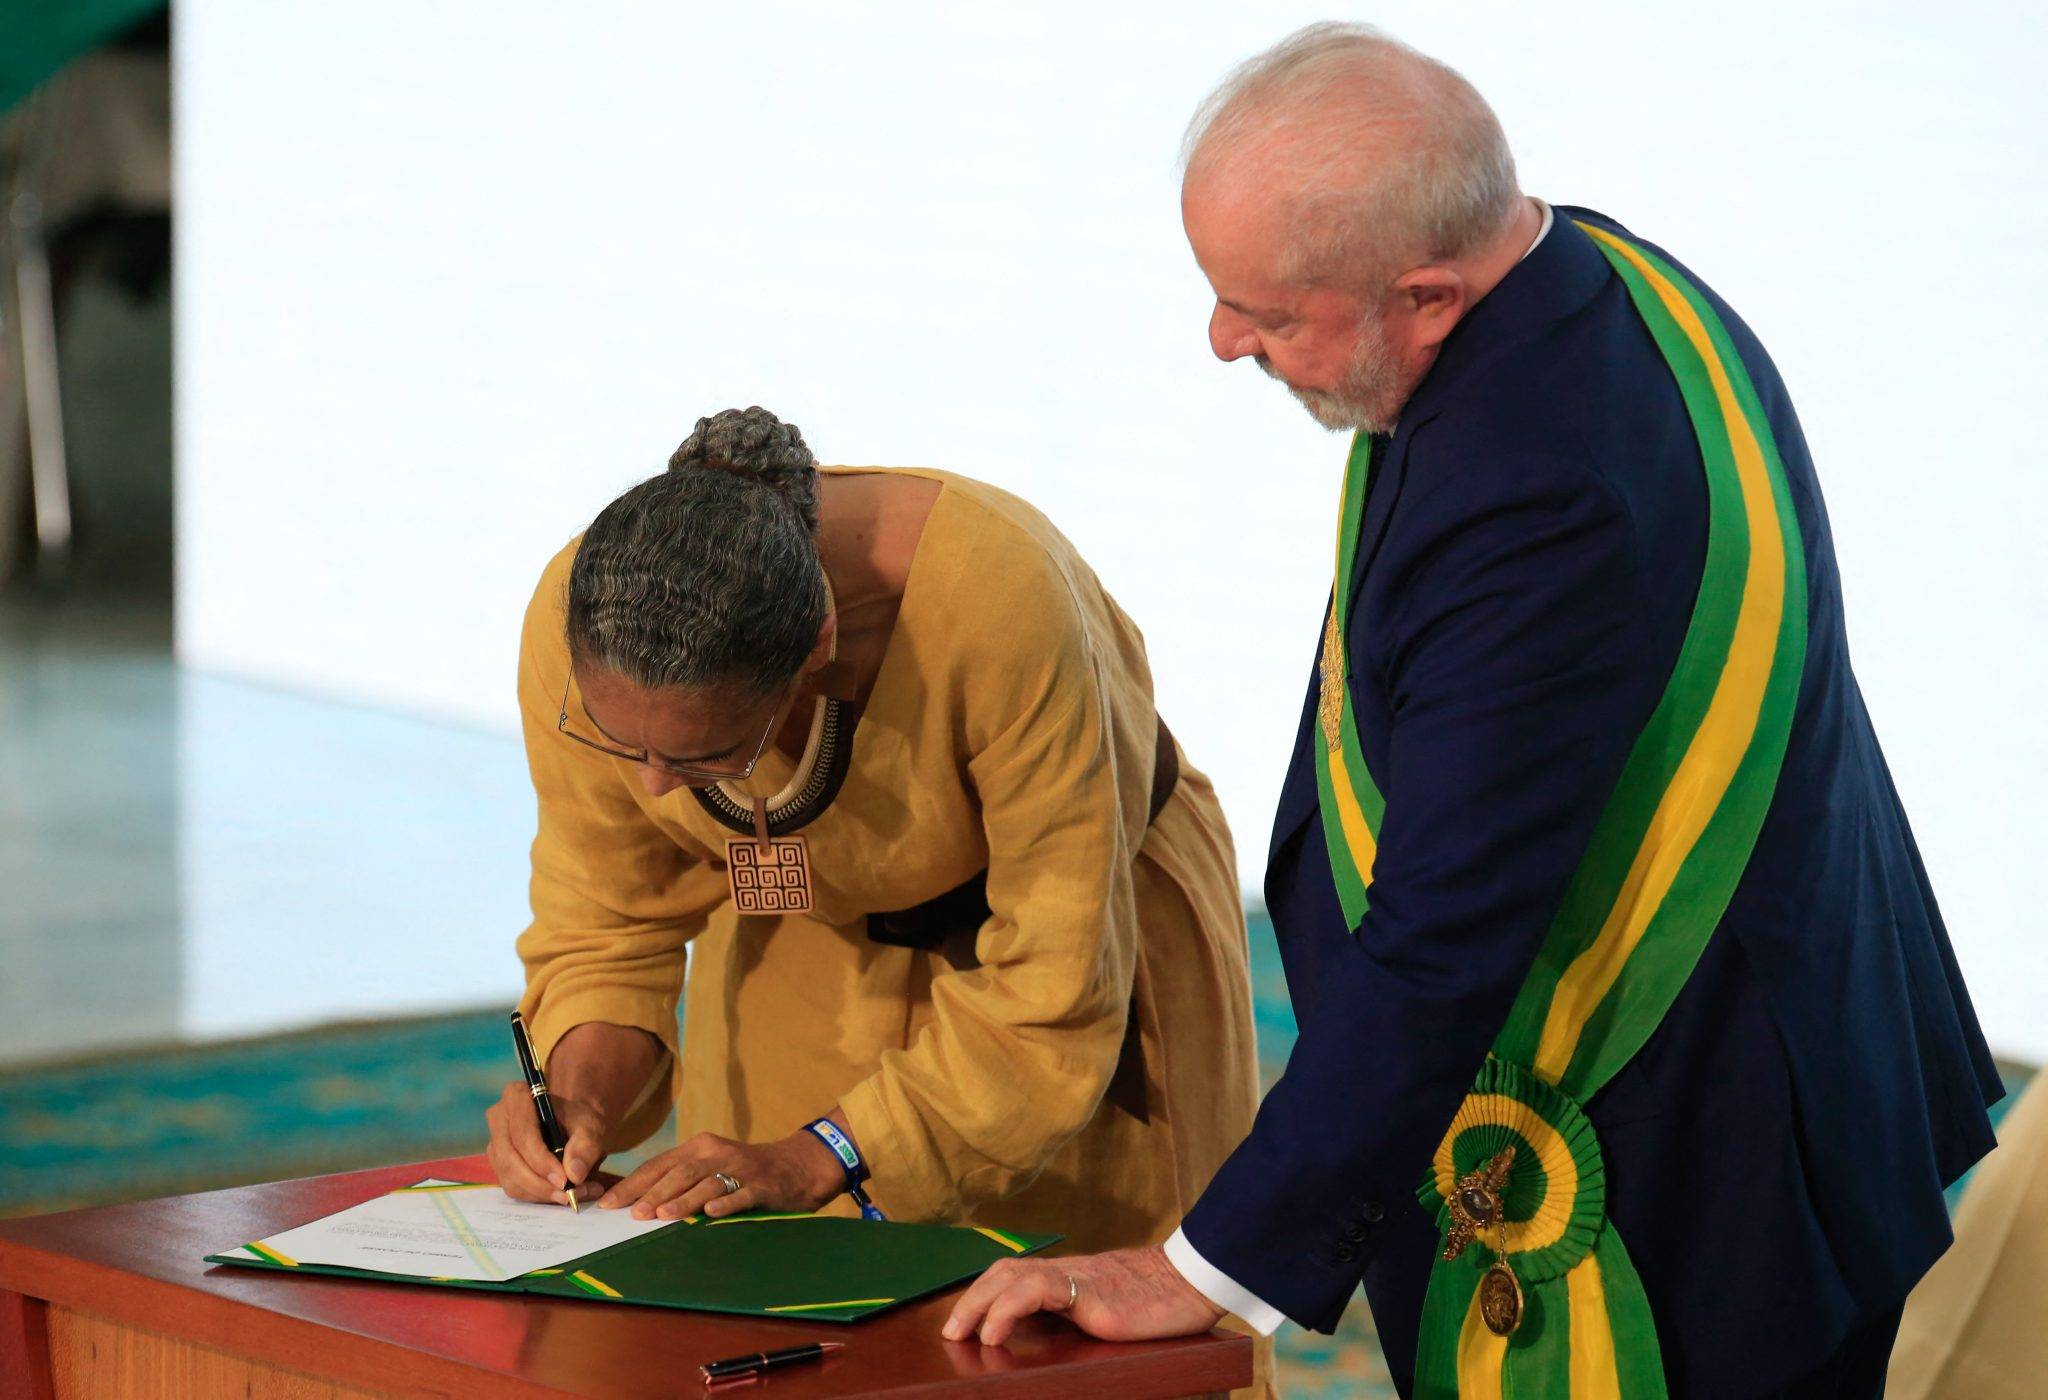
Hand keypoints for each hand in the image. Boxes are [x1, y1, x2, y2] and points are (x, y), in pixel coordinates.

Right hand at [485, 1080, 608, 1204]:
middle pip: (511, 1159)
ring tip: (571, 1196)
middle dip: (540, 1183)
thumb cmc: (577, 1120)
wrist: (572, 1125)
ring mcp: (495, 1143)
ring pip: (510, 1178)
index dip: (541, 1160)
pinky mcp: (498, 1165)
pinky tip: (558, 1195)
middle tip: (567, 1195)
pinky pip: (512, 1187)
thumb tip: (575, 1175)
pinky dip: (536, 1196)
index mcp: (517, 1097)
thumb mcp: (589, 1126)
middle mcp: (498, 1119)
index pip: (523, 1134)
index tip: (564, 1180)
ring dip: (540, 1193)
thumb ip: (585, 1146)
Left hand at [597, 1128, 846, 1220]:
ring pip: (707, 1183)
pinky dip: (726, 1204)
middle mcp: (717, 1153)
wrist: (798, 1164)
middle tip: (632, 1214)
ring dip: (684, 1200)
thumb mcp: (711, 1167)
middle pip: (679, 1173)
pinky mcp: (763, 1184)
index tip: (609, 1204)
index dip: (633, 1184)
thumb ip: (680, 1180)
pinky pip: (742, 1194)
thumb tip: (638, 1203)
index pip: (659, 1165)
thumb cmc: (745, 1171)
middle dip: (653, 1194)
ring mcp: (741, 1168)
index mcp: (699, 1148)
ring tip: (662, 1216)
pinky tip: (712, 1214)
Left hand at [943, 1246, 1225, 1346]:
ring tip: (959, 1332)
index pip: (1016, 1275)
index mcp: (1073, 1279)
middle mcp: (1069, 1274)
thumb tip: (1061, 1340)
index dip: (987, 1293)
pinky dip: (1006, 1310)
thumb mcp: (1114, 1313)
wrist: (1195, 1284)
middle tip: (950, 1331)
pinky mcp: (1089, 1294)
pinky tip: (994, 1335)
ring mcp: (1077, 1281)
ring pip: (1011, 1277)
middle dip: (972, 1299)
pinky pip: (1034, 1291)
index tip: (965, 1320)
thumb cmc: (1162, 1305)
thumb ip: (1085, 1318)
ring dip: (978, 1304)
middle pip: (1005, 1272)